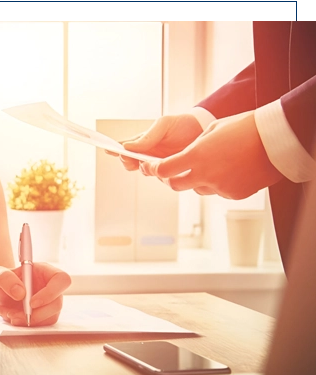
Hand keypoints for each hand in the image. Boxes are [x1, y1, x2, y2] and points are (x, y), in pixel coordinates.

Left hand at [0, 262, 70, 326]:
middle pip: (57, 303)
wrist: (1, 292)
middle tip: (16, 315)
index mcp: (45, 271)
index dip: (51, 292)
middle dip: (36, 314)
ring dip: (29, 321)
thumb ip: (5, 278)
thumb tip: (20, 293)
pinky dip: (25, 325)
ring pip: (50, 317)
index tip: (32, 303)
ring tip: (10, 315)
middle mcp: (51, 287)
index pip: (61, 279)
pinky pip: (42, 325)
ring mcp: (50, 302)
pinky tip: (13, 317)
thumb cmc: (3, 280)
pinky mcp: (45, 315)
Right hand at [106, 114, 203, 170]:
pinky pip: (161, 178)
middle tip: (134, 159)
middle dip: (128, 162)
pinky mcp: (170, 173)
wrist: (204, 132)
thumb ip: (146, 137)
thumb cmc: (182, 124)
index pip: (123, 147)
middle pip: (129, 163)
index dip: (114, 150)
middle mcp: (147, 155)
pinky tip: (165, 168)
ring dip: (145, 168)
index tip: (108, 150)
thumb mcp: (164, 125)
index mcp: (142, 142)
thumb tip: (126, 147)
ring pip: (144, 172)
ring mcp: (157, 164)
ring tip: (151, 162)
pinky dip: (161, 175)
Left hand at [139, 111, 283, 198]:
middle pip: (175, 184)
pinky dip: (218, 183)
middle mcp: (205, 175)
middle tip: (172, 170)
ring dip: (196, 180)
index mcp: (196, 156)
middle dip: (171, 177)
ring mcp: (219, 187)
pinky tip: (229, 169)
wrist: (275, 139)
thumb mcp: (212, 130)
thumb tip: (184, 157)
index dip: (154, 169)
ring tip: (211, 163)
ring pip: (197, 188)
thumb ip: (194, 147)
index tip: (150, 166)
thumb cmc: (244, 128)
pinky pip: (218, 191)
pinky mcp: (234, 194)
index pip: (164, 170)